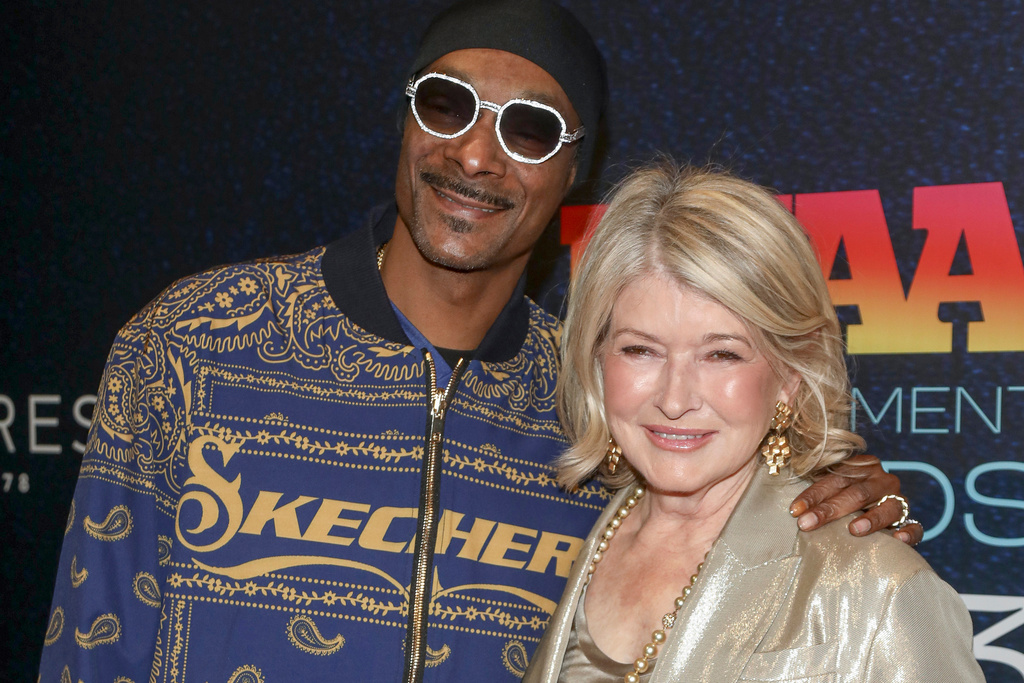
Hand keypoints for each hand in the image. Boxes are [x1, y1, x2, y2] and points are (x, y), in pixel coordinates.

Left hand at [789, 454, 923, 544]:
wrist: (877, 504)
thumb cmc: (845, 497)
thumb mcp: (832, 488)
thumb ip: (819, 492)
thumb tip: (794, 510)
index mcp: (860, 467)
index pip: (834, 480)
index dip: (813, 495)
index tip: (794, 511)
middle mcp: (881, 480)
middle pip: (856, 494)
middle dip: (829, 510)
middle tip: (808, 524)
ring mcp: (898, 498)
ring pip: (887, 507)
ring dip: (870, 519)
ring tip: (853, 530)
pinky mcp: (910, 519)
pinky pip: (914, 526)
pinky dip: (907, 532)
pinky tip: (896, 539)